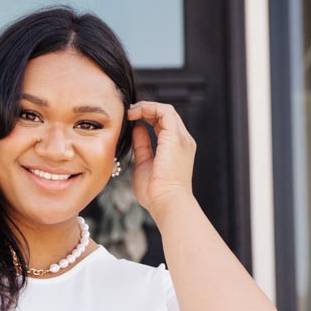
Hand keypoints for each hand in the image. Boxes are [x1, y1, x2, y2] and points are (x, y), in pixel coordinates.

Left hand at [125, 100, 196, 217]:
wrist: (167, 203)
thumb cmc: (155, 193)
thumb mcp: (144, 163)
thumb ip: (142, 145)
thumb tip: (137, 129)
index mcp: (177, 149)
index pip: (164, 124)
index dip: (148, 117)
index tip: (130, 119)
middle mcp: (183, 141)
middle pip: (166, 115)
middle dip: (146, 110)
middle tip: (128, 113)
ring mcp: (181, 138)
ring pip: (166, 110)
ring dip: (147, 107)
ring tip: (130, 112)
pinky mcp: (175, 137)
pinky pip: (165, 112)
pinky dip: (149, 108)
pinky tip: (135, 114)